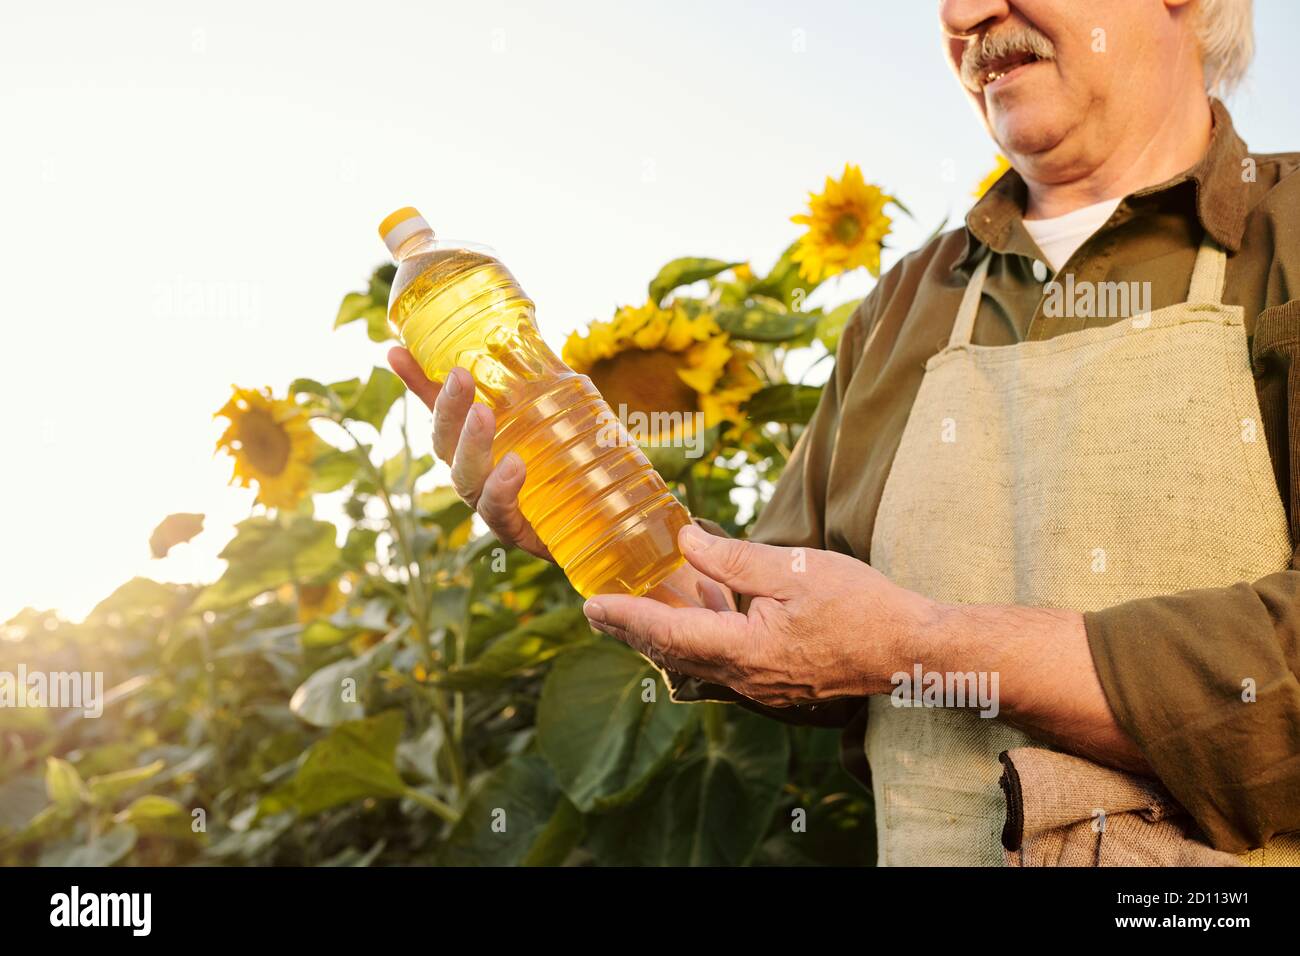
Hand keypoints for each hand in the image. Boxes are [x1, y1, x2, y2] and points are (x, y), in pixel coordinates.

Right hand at [388, 347, 551, 560]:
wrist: (605, 521)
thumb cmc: (571, 465)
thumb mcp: (557, 414)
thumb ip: (535, 381)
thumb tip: (523, 331)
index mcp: (477, 444)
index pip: (440, 410)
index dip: (416, 382)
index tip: (396, 353)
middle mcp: (475, 473)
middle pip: (446, 443)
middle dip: (447, 409)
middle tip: (459, 376)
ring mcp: (491, 503)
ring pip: (466, 477)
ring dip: (471, 445)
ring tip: (483, 415)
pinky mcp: (515, 530)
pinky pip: (498, 512)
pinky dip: (501, 489)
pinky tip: (513, 466)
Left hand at [582, 524, 934, 706]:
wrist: (911, 651)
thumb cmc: (861, 605)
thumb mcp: (794, 568)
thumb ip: (733, 558)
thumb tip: (684, 541)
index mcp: (744, 650)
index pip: (666, 633)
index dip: (624, 618)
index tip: (589, 606)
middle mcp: (744, 678)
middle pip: (672, 654)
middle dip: (633, 631)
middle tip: (599, 610)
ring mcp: (760, 687)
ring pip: (695, 662)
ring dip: (662, 637)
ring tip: (636, 611)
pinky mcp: (776, 683)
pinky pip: (721, 664)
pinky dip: (696, 641)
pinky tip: (698, 615)